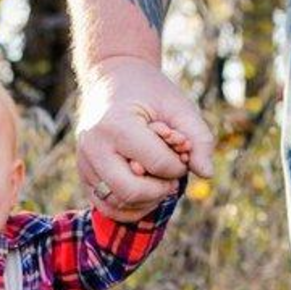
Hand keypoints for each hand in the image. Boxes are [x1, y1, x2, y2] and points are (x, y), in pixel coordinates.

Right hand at [76, 56, 211, 220]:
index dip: (178, 166)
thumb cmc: (149, 93)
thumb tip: (206, 173)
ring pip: (117, 205)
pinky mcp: (83, 175)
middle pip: (131, 191)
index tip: (182, 154)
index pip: (156, 164)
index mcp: (116, 125)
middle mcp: (94, 146)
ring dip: (146, 203)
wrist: (111, 80)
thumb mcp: (179, 107)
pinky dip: (129, 209)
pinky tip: (145, 195)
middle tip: (171, 179)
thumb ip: (199, 138)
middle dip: (160, 190)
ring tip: (159, 185)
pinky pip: (105, 207)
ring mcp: (84, 163)